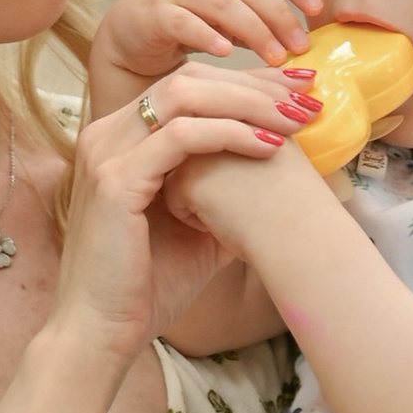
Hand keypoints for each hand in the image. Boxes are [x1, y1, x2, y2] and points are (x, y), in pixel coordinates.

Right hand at [52, 61, 320, 363]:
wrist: (104, 332)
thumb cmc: (148, 285)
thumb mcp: (198, 226)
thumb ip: (225, 191)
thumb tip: (281, 174)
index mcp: (122, 140)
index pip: (188, 86)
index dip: (246, 83)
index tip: (298, 91)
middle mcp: (107, 135)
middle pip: (188, 79)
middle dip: (254, 84)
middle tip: (307, 96)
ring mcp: (107, 154)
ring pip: (185, 96)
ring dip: (248, 103)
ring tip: (296, 119)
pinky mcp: (115, 180)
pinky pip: (181, 136)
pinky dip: (230, 135)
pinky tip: (269, 147)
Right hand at [88, 0, 322, 112]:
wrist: (131, 32)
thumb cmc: (188, 25)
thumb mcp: (228, 20)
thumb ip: (258, 23)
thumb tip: (299, 41)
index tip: (317, 10)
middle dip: (279, 16)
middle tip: (300, 47)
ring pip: (222, 2)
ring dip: (253, 30)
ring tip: (274, 57)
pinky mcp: (155, 12)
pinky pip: (184, 21)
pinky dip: (207, 35)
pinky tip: (226, 54)